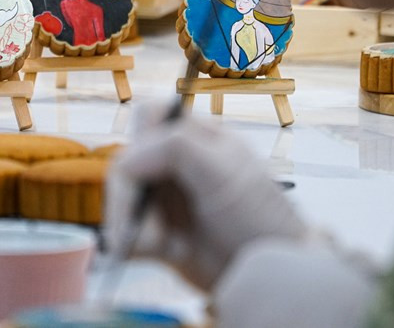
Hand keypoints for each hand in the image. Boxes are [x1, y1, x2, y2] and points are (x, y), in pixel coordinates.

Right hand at [105, 102, 306, 290]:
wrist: (271, 278)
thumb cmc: (260, 217)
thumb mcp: (223, 170)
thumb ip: (177, 148)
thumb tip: (129, 158)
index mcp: (194, 137)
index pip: (148, 117)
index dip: (140, 139)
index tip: (144, 173)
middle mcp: (173, 164)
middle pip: (126, 162)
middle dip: (129, 197)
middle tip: (148, 225)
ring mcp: (164, 199)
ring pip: (121, 200)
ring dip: (132, 225)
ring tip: (163, 247)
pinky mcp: (156, 233)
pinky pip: (124, 233)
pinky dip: (132, 244)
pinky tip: (165, 253)